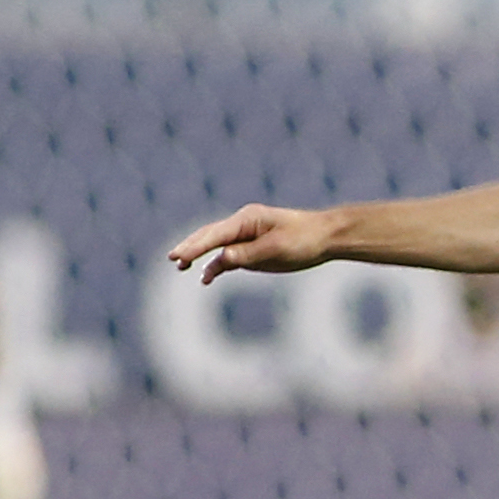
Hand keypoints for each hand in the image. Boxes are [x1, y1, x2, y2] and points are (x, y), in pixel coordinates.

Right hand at [168, 204, 331, 283]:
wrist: (326, 238)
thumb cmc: (304, 238)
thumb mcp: (277, 248)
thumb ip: (248, 254)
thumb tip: (221, 259)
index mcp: (247, 219)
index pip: (214, 234)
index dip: (194, 246)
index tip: (178, 256)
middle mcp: (242, 226)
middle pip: (209, 236)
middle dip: (190, 247)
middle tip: (172, 258)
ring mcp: (246, 238)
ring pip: (216, 246)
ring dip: (199, 256)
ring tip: (180, 266)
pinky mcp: (252, 250)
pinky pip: (229, 257)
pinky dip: (216, 266)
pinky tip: (206, 278)